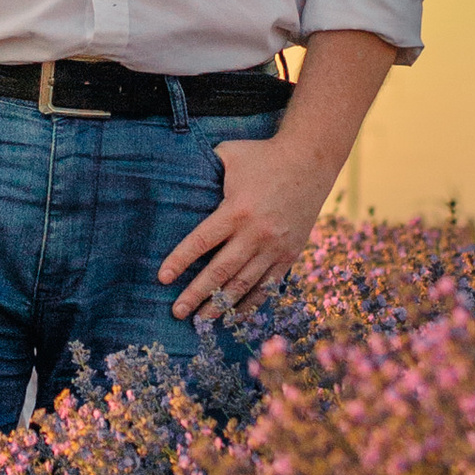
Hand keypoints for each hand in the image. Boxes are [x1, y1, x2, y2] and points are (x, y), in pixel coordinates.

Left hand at [158, 130, 332, 320]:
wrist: (312, 161)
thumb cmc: (263, 156)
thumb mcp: (230, 155)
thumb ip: (205, 169)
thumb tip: (177, 174)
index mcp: (237, 209)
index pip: (201, 242)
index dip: (180, 261)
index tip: (162, 278)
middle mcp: (256, 233)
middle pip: (220, 271)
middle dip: (196, 294)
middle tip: (177, 312)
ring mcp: (275, 246)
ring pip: (244, 283)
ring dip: (220, 304)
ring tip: (201, 320)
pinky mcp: (290, 254)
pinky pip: (267, 285)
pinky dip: (250, 303)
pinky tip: (233, 316)